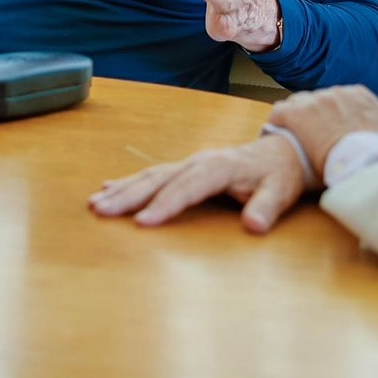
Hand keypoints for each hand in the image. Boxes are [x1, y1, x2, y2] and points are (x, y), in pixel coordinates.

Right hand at [89, 135, 306, 233]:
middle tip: (100, 211)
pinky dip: (129, 182)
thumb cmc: (278, 175)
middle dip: (128, 196)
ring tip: (96, 202)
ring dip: (122, 189)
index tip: (143, 223)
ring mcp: (188, 163)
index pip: (187, 188)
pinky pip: (152, 174)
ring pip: (149, 175)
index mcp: (218, 168)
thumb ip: (266, 208)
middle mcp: (197, 162)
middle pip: (157, 179)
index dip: (165, 205)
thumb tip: (254, 225)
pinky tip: (109, 188)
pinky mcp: (184, 168)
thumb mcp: (280, 192)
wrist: (281, 151)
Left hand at [266, 85, 377, 174]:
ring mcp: (312, 101)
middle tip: (322, 146)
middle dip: (320, 123)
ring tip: (302, 144)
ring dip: (300, 124)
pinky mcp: (293, 114)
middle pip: (321, 106)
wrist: (365, 163)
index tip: (342, 137)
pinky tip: (282, 137)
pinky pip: (279, 113)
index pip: (344, 102)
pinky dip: (279, 124)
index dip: (341, 121)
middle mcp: (334, 92)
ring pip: (300, 108)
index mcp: (359, 94)